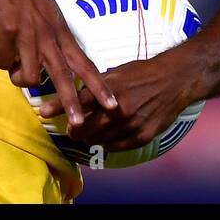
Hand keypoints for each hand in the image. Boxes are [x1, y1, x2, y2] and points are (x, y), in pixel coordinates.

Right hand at [0, 0, 116, 125]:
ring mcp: (29, 34)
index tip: (113, 105)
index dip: (100, 87)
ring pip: (30, 76)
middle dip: (72, 103)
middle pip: (65, 76)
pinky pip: (4, 62)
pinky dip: (2, 59)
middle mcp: (50, 36)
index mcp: (63, 33)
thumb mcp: (51, 18)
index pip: (87, 64)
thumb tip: (47, 73)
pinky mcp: (7, 31)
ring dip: (21, 77)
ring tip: (16, 63)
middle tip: (79, 125)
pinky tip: (2, 44)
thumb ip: (53, 44)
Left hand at [39, 52, 197, 151]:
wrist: (175, 80)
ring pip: (98, 140)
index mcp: (110, 89)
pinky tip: (106, 137)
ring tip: (87, 133)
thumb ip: (96, 86)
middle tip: (71, 128)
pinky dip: (107, 143)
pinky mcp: (141, 136)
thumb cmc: (144, 73)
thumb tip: (74, 93)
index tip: (44, 112)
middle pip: (85, 127)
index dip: (58, 107)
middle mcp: (118, 109)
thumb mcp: (117, 73)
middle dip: (74, 129)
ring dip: (90, 137)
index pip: (78, 101)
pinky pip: (116, 146)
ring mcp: (130, 124)